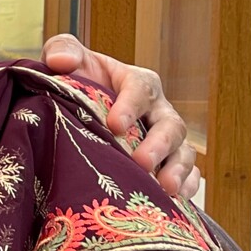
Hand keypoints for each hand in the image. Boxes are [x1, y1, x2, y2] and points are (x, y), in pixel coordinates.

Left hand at [40, 34, 199, 197]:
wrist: (81, 108)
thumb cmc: (79, 81)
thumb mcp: (68, 60)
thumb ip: (62, 50)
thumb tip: (60, 62)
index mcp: (137, 82)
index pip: (141, 88)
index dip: (131, 105)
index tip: (114, 125)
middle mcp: (158, 110)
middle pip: (170, 125)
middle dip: (158, 145)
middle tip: (141, 163)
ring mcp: (167, 139)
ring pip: (183, 151)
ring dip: (176, 170)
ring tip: (164, 189)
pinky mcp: (169, 163)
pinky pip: (190, 175)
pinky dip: (188, 187)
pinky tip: (175, 200)